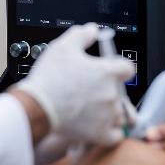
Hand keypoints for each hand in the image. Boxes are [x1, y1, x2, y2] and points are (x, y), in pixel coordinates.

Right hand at [16, 23, 134, 146]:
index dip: (118, 69)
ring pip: (120, 114)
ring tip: (93, 110)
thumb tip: (92, 29)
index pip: (127, 68)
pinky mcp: (101, 134)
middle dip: (109, 91)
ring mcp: (108, 116)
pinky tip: (99, 126)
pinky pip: (116, 135)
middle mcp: (112, 94)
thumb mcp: (63, 47)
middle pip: (121, 92)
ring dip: (111, 112)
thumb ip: (81, 35)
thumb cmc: (49, 79)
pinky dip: (110, 132)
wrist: (36, 107)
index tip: (109, 72)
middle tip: (91, 92)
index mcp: (107, 72)